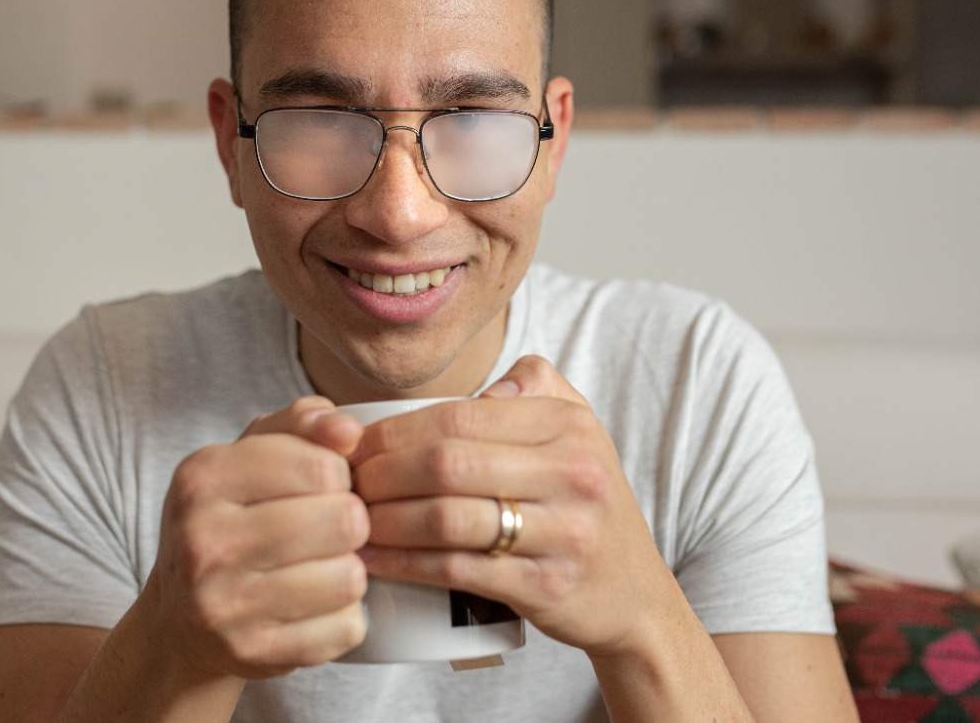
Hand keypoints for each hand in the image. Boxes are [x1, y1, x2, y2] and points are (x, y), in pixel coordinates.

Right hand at [144, 397, 369, 679]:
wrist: (180, 617)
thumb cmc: (230, 519)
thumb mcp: (250, 456)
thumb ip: (301, 423)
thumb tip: (348, 430)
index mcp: (203, 477)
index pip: (321, 465)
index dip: (340, 473)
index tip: (324, 485)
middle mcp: (204, 540)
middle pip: (343, 520)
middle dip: (351, 521)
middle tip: (331, 528)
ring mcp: (223, 604)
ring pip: (349, 577)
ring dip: (351, 570)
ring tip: (324, 565)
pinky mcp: (251, 653)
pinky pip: (344, 627)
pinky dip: (345, 615)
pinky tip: (317, 604)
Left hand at [349, 356, 676, 657]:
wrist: (634, 595)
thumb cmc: (585, 504)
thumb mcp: (580, 430)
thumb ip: (534, 384)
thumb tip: (482, 385)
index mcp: (568, 426)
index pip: (459, 414)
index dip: (395, 429)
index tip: (355, 444)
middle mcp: (572, 474)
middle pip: (446, 462)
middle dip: (380, 472)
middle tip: (345, 483)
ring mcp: (563, 534)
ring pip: (447, 518)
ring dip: (384, 519)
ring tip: (350, 519)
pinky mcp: (546, 588)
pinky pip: (457, 570)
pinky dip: (404, 564)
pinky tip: (373, 559)